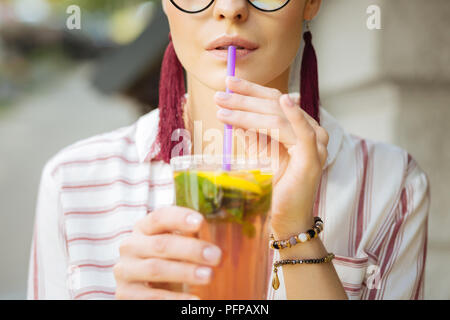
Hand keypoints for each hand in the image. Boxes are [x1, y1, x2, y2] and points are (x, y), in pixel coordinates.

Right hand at [114, 206, 221, 298]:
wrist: (145, 287)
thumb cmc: (169, 260)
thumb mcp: (176, 245)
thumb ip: (193, 239)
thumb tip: (218, 247)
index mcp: (143, 227)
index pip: (160, 217)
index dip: (179, 218)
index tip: (200, 222)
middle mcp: (130, 246)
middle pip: (161, 244)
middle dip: (191, 249)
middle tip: (216, 256)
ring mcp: (125, 270)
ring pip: (156, 269)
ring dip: (185, 272)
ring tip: (209, 276)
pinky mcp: (125, 294)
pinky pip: (152, 297)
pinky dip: (175, 299)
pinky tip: (195, 299)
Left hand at [215, 77, 328, 236]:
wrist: (287, 217)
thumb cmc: (274, 187)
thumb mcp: (261, 154)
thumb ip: (254, 134)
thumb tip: (234, 115)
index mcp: (298, 127)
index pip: (274, 101)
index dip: (251, 90)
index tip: (228, 83)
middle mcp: (310, 130)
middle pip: (275, 105)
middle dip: (244, 98)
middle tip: (220, 94)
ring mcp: (314, 143)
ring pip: (278, 118)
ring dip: (248, 110)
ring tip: (224, 107)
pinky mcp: (313, 157)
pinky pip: (303, 132)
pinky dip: (295, 115)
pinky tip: (284, 101)